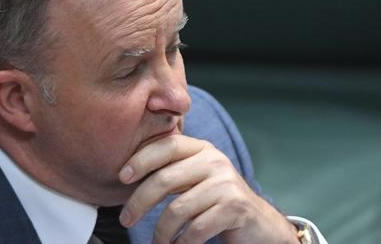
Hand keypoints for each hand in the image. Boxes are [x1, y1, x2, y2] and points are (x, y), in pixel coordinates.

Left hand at [118, 135, 298, 242]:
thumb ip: (171, 169)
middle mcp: (215, 161)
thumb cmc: (217, 201)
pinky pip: (195, 229)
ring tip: (157, 242)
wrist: (258, 223)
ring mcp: (226, 183)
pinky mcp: (235, 207)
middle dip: (139, 202)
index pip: (167, 146)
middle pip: (165, 179)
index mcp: (202, 149)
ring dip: (161, 232)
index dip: (142, 159)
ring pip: (177, 210)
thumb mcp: (196, 177)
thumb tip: (127, 172)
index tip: (121, 177)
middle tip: (125, 219)